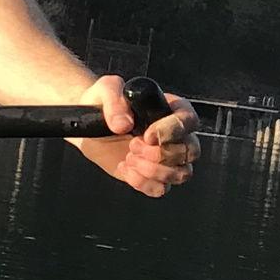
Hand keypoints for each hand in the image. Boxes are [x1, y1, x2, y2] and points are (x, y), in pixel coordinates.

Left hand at [69, 74, 199, 196]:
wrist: (89, 124)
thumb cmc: (103, 101)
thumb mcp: (105, 90)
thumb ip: (114, 101)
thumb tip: (123, 125)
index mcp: (170, 109)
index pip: (189, 121)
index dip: (171, 131)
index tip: (147, 135)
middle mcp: (175, 135)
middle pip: (190, 152)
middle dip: (159, 154)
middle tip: (132, 145)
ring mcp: (167, 158)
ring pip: (182, 174)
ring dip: (153, 171)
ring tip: (129, 158)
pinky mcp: (152, 176)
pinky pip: (161, 189)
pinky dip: (142, 183)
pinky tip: (124, 168)